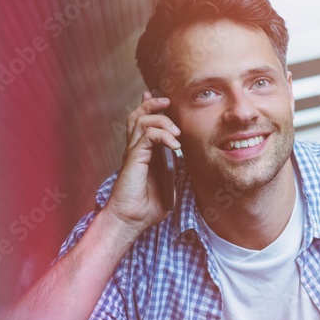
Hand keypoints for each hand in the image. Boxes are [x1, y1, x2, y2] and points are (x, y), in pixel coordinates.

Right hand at [105, 92, 181, 233]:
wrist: (131, 219)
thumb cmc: (147, 206)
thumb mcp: (168, 185)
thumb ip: (174, 171)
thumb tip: (187, 165)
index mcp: (143, 153)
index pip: (142, 122)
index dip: (150, 107)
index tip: (164, 100)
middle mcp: (135, 148)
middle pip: (138, 114)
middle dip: (153, 104)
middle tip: (168, 102)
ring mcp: (133, 152)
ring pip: (142, 120)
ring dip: (162, 120)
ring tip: (177, 133)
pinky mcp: (134, 158)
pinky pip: (147, 136)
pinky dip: (163, 135)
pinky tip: (175, 145)